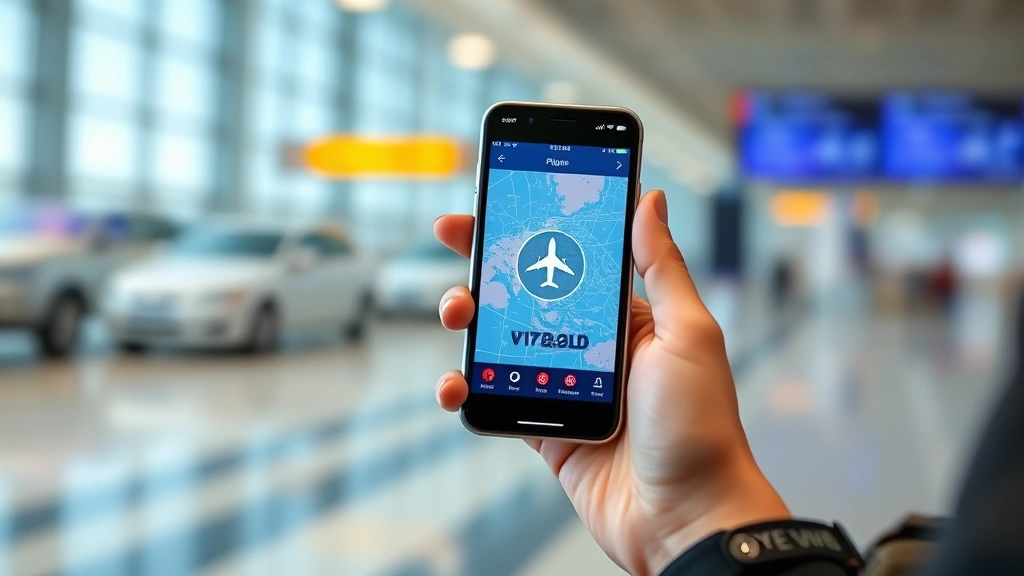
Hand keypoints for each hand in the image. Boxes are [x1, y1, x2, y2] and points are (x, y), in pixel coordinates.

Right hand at [434, 190, 790, 575]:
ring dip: (470, 321)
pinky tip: (456, 383)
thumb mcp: (690, 334)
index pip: (570, 259)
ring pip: (501, 342)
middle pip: (525, 294)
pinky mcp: (545, 429)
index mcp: (628, 317)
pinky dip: (467, 389)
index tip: (494, 204)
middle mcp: (592, 346)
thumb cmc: (702, 427)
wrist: (687, 517)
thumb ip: (662, 267)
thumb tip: (649, 200)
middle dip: (487, 264)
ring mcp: (564, 387)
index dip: (531, 229)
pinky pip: (495, 399)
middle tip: (456, 241)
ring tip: (458, 314)